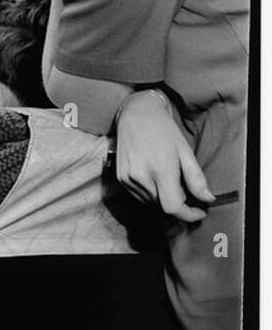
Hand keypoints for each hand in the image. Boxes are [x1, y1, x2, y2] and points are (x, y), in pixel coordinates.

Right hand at [114, 89, 213, 221]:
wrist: (136, 114)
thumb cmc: (164, 131)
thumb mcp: (186, 152)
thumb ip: (196, 179)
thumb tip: (208, 199)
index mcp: (161, 169)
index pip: (173, 207)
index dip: (188, 215)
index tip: (199, 212)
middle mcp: (141, 176)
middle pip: (163, 206)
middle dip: (178, 202)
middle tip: (184, 186)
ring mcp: (128, 178)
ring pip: (151, 202)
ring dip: (163, 198)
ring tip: (168, 178)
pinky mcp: (121, 178)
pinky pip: (140, 196)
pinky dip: (151, 193)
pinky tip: (155, 177)